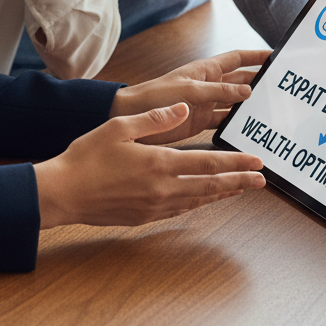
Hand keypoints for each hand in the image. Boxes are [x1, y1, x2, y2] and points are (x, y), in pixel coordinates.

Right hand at [34, 103, 264, 228]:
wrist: (63, 193)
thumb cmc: (87, 157)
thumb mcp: (119, 128)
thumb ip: (155, 118)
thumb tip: (183, 108)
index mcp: (158, 163)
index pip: (207, 163)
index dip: (235, 163)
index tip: (256, 163)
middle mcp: (162, 189)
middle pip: (210, 186)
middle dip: (238, 182)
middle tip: (261, 181)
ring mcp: (154, 206)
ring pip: (197, 201)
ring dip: (221, 195)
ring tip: (239, 190)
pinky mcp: (144, 217)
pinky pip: (179, 210)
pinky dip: (197, 203)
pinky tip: (201, 200)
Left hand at [109, 48, 271, 143]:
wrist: (133, 116)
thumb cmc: (156, 96)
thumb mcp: (189, 90)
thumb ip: (218, 91)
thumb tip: (247, 92)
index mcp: (205, 70)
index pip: (236, 59)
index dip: (255, 56)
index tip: (275, 56)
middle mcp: (208, 85)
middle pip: (240, 81)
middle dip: (259, 82)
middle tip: (282, 88)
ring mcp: (205, 104)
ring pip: (235, 103)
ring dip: (251, 106)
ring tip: (273, 111)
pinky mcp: (200, 121)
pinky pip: (224, 121)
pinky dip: (237, 125)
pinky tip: (252, 131)